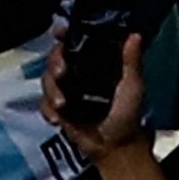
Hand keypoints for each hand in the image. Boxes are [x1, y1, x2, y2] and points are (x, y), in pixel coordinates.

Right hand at [42, 31, 147, 159]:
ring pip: (47, 79)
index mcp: (94, 62)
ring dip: (51, 89)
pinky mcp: (57, 109)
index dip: (65, 34)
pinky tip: (57, 119)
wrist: (116, 147)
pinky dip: (48, 109)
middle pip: (56, 57)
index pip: (76, 41)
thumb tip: (135, 35)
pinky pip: (44, 104)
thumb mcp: (132, 85)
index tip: (60, 32)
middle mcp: (77, 72)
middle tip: (61, 72)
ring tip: (62, 104)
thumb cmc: (128, 113)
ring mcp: (65, 90)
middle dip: (55, 62)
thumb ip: (132, 62)